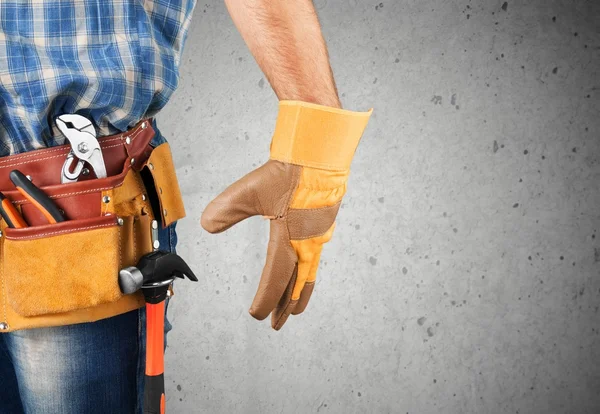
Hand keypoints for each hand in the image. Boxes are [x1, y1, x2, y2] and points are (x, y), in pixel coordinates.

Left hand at [202, 101, 371, 329]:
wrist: (321, 152)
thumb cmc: (289, 170)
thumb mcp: (250, 191)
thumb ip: (227, 210)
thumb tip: (207, 226)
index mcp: (289, 239)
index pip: (275, 279)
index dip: (265, 300)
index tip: (255, 315)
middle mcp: (307, 242)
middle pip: (296, 284)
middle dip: (285, 306)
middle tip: (277, 324)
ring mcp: (318, 235)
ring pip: (309, 273)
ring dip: (300, 292)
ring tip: (297, 308)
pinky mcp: (323, 224)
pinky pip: (314, 257)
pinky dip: (307, 272)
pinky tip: (303, 267)